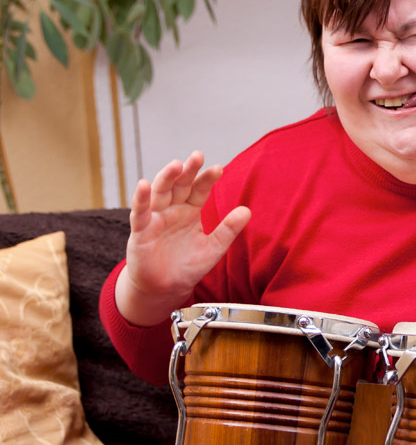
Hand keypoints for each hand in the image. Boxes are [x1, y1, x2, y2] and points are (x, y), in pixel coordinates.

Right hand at [115, 151, 250, 325]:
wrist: (166, 288)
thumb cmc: (188, 266)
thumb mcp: (213, 248)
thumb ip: (228, 229)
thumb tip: (247, 210)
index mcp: (190, 211)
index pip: (199, 189)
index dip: (207, 179)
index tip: (219, 168)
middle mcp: (172, 210)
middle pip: (180, 185)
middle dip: (188, 171)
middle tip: (198, 156)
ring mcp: (156, 218)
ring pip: (160, 193)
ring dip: (166, 178)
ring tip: (176, 164)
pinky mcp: (140, 231)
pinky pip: (139, 213)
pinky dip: (140, 199)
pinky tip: (143, 185)